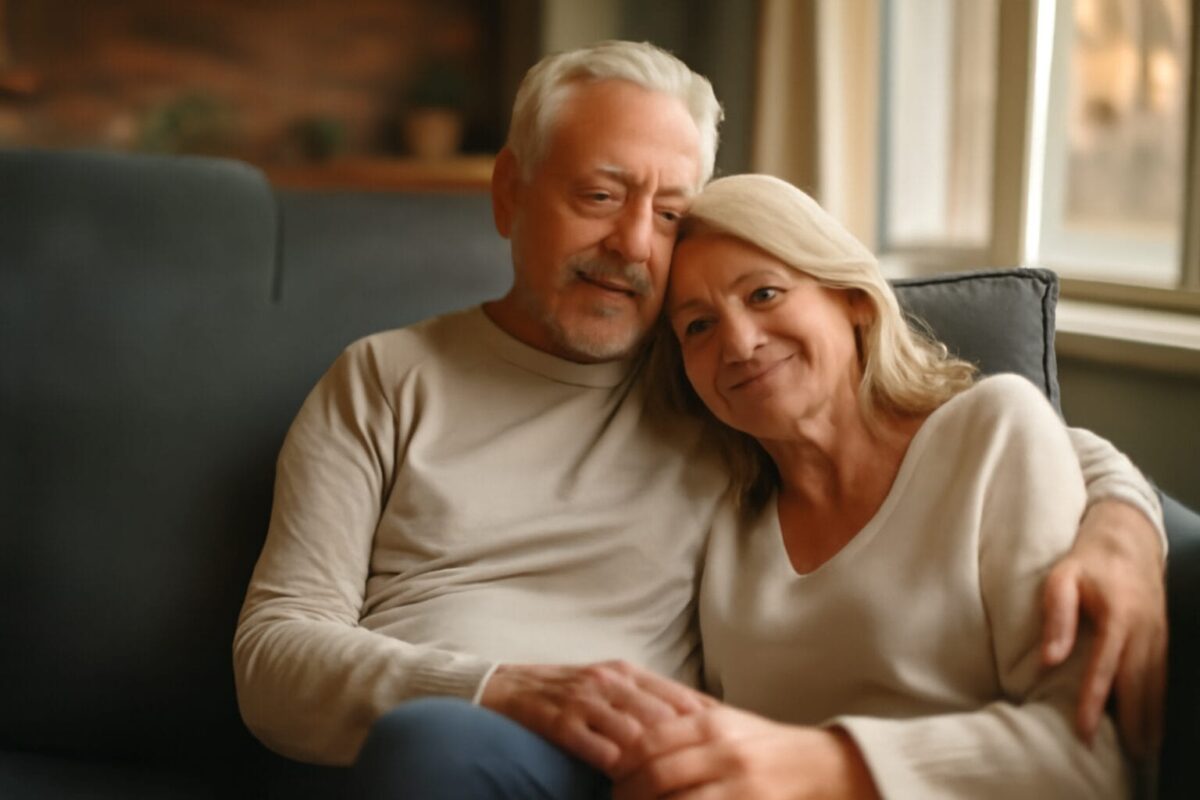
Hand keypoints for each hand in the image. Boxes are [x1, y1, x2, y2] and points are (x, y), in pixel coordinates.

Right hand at [478, 661, 712, 772]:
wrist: (501, 687)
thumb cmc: (562, 693)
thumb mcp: (607, 688)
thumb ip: (643, 702)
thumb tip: (693, 722)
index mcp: (626, 673)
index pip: (679, 697)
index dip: (709, 723)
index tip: (737, 745)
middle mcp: (609, 682)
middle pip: (663, 717)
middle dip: (691, 747)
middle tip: (716, 773)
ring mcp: (584, 699)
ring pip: (633, 733)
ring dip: (657, 764)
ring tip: (679, 786)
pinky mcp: (558, 719)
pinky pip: (593, 745)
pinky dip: (616, 768)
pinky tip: (630, 788)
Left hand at [612, 705, 878, 799]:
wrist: (822, 766)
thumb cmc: (763, 744)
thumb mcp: (728, 722)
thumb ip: (685, 725)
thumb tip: (631, 737)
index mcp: (713, 723)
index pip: (649, 741)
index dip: (621, 762)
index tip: (610, 774)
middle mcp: (724, 752)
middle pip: (655, 776)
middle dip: (626, 794)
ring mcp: (739, 786)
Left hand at [1040, 499, 1166, 756]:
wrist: (1128, 537)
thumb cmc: (1087, 559)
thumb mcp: (1061, 578)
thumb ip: (1056, 616)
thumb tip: (1050, 659)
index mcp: (1118, 616)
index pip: (1106, 668)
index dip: (1095, 702)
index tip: (1086, 730)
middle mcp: (1144, 630)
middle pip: (1139, 684)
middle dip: (1134, 722)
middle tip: (1128, 756)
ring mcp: (1157, 632)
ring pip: (1157, 683)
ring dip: (1152, 717)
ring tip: (1143, 749)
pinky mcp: (1161, 634)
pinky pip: (1162, 673)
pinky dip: (1159, 700)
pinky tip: (1153, 719)